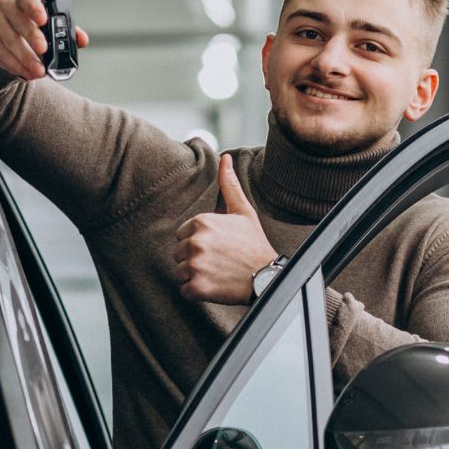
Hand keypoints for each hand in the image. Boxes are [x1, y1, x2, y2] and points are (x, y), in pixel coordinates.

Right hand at [0, 0, 89, 79]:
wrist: (16, 36)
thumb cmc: (41, 26)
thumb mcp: (55, 25)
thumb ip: (69, 31)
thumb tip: (82, 39)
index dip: (34, 6)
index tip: (44, 20)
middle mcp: (7, 4)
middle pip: (15, 16)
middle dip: (30, 34)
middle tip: (44, 50)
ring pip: (7, 37)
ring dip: (24, 56)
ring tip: (39, 71)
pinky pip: (0, 52)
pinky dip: (14, 65)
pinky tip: (27, 74)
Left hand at [174, 154, 277, 304]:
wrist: (268, 277)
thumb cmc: (254, 244)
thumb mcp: (243, 211)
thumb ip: (229, 185)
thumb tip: (224, 157)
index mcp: (202, 222)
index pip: (183, 235)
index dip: (199, 242)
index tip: (218, 248)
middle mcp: (196, 242)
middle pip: (179, 253)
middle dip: (195, 259)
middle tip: (219, 262)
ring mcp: (195, 265)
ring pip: (180, 272)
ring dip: (195, 276)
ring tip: (217, 273)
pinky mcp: (197, 287)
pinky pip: (185, 290)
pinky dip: (197, 291)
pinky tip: (215, 286)